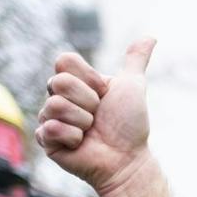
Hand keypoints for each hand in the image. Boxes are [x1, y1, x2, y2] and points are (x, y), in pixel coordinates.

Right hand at [37, 40, 156, 196]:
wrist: (127, 159)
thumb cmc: (129, 126)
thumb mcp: (132, 86)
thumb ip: (135, 60)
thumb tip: (150, 37)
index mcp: (75, 82)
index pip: (64, 61)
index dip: (89, 78)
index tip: (104, 93)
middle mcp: (58, 97)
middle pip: (58, 82)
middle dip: (88, 101)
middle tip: (98, 116)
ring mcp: (50, 118)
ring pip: (54, 105)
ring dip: (82, 120)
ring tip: (91, 132)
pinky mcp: (46, 140)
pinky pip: (49, 128)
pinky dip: (72, 137)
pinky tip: (80, 144)